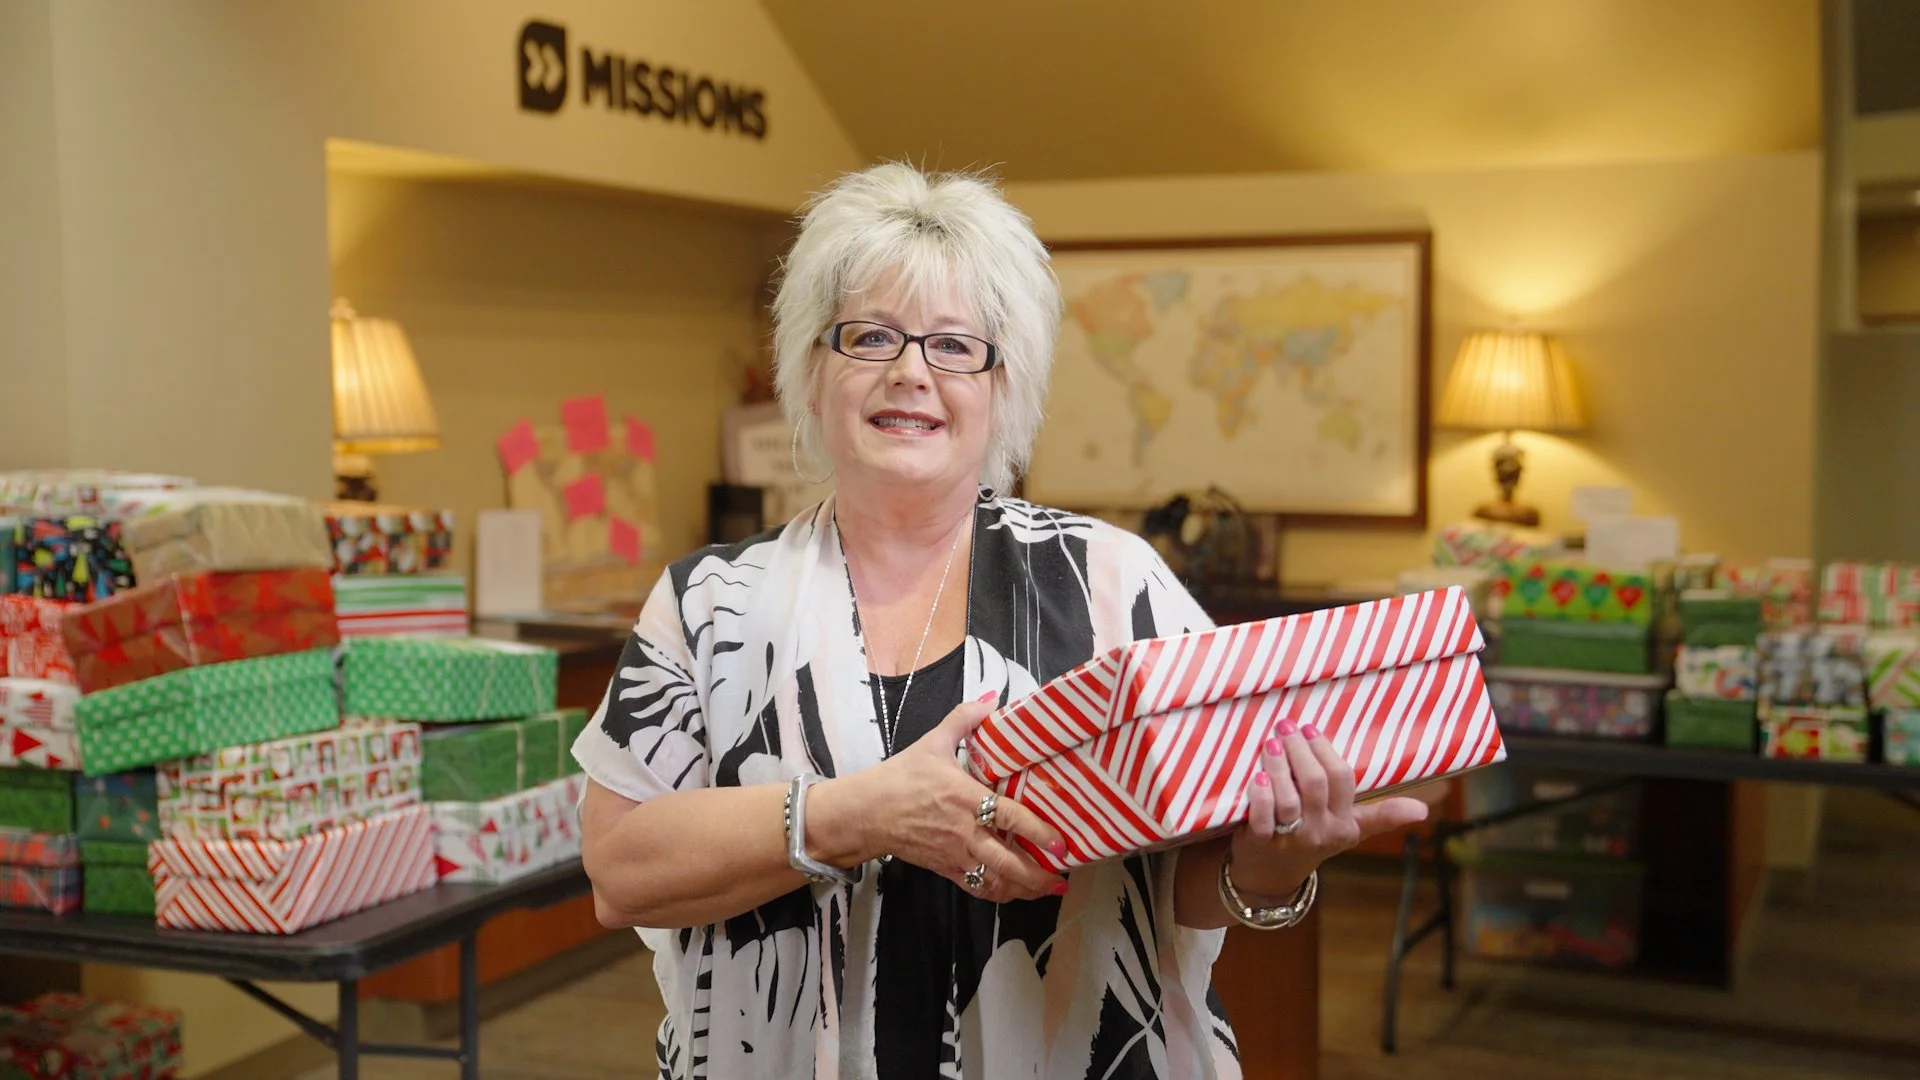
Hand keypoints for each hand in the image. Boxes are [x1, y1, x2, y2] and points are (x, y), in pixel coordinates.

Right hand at [831, 692, 1067, 902]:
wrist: (866, 812)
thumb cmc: (901, 777)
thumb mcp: (931, 742)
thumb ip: (964, 719)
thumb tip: (992, 698)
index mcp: (965, 798)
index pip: (1009, 817)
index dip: (1038, 832)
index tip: (1061, 842)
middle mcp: (964, 832)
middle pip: (1007, 862)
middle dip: (1037, 875)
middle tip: (1062, 876)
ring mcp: (955, 855)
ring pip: (994, 881)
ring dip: (1023, 889)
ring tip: (1046, 889)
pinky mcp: (945, 869)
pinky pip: (976, 888)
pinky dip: (998, 893)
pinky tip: (1015, 892)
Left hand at [1226, 717, 1430, 900]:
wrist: (1272, 877)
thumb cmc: (1314, 839)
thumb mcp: (1351, 829)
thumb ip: (1383, 816)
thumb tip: (1424, 810)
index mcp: (1345, 823)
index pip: (1342, 780)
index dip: (1325, 751)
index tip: (1310, 729)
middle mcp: (1321, 831)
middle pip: (1315, 783)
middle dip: (1300, 750)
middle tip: (1286, 727)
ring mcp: (1291, 839)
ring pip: (1288, 798)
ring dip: (1278, 766)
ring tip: (1271, 744)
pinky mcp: (1262, 844)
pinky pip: (1262, 817)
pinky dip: (1259, 796)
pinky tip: (1256, 777)